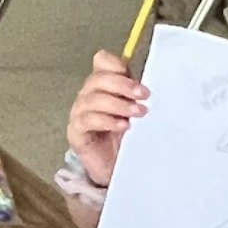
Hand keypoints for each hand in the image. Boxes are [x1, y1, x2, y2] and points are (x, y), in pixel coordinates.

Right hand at [66, 50, 145, 187]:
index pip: (102, 61)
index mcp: (103, 85)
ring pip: (93, 99)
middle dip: (123, 85)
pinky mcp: (76, 132)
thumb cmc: (126, 137)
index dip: (115, 64)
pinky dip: (107, 120)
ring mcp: (79, 113)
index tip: (134, 77)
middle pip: (98, 78)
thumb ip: (137, 95)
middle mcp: (88, 95)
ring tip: (139, 114)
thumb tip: (151, 84)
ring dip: (118, 104)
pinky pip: (87, 120)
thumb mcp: (135, 111)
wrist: (116, 167)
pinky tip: (123, 126)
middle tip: (144, 96)